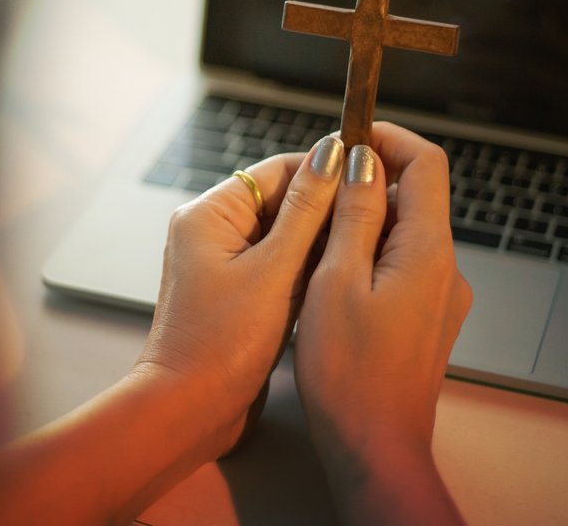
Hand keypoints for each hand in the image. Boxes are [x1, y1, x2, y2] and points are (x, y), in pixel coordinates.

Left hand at [133, 134, 346, 457]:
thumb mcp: (274, 270)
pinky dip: (305, 272)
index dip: (324, 171)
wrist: (190, 412)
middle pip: (281, 201)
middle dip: (326, 211)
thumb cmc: (221, 345)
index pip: (276, 170)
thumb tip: (331, 155)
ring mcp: (222, 265)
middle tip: (377, 219)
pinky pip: (277, 268)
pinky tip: (335, 282)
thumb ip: (306, 211)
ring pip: (284, 237)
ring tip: (362, 250)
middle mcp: (211, 232)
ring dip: (318, 244)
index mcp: (210, 214)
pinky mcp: (236, 295)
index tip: (369, 176)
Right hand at [294, 122, 470, 522]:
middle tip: (316, 192)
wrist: (375, 448)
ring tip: (314, 240)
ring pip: (404, 233)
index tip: (347, 136)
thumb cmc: (349, 373)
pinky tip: (331, 279)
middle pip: (415, 196)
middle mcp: (445, 269)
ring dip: (364, 221)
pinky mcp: (427, 320)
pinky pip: (402, 266)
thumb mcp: (336, 281)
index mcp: (428, 251)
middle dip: (366, 182)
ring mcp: (440, 297)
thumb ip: (354, 215)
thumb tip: (363, 160)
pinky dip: (369, 255)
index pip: (428, 163)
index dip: (388, 138)